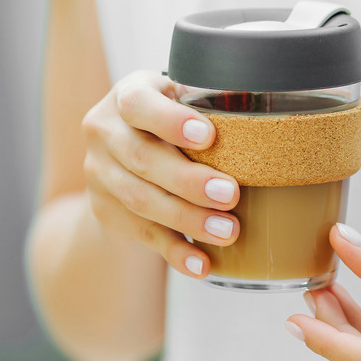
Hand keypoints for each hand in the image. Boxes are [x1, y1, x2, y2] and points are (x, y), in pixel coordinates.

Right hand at [82, 70, 239, 276]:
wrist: (126, 153)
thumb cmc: (173, 121)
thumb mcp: (184, 100)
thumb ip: (210, 105)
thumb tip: (260, 119)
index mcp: (126, 96)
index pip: (138, 104)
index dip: (171, 121)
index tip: (208, 137)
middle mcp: (104, 132)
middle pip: (142, 158)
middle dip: (189, 181)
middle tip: (231, 195)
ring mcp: (100, 173)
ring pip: (141, 200)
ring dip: (187, 219)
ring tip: (227, 232)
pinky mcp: (106, 210)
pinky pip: (143, 233)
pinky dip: (175, 251)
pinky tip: (202, 264)